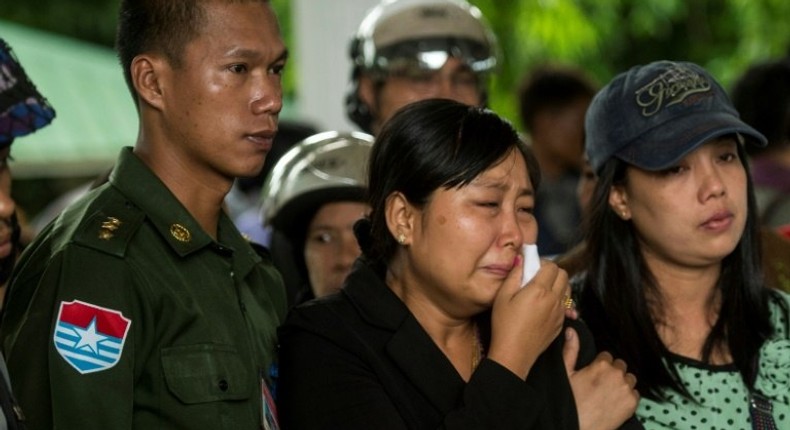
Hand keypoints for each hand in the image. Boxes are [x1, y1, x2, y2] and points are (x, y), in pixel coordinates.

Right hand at [488, 256, 568, 379]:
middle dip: (552, 271)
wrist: (514, 353)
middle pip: (564, 275)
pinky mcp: (560, 323)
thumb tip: (521, 260)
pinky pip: (565, 305)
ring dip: (557, 284)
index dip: (542, 263)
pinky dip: (558, 299)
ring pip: (567, 289)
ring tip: (542, 290)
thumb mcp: (502, 297)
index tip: (531, 266)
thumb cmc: (504, 325)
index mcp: (539, 290)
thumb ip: (514, 275)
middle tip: (537, 276)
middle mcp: (554, 299)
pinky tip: (543, 305)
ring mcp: (559, 312)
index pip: (551, 266)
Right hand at [563, 328, 638, 429]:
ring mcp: (627, 388)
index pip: (607, 356)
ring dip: (622, 383)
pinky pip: (635, 393)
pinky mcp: (633, 402)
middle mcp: (617, 374)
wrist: (579, 427)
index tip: (594, 375)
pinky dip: (627, 396)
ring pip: (629, 379)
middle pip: (620, 366)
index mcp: (602, 364)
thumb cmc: (570, 402)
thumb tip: (572, 331)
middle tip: (601, 385)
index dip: (600, 365)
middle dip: (612, 373)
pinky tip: (615, 403)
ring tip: (609, 394)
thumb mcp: (566, 374)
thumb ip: (571, 350)